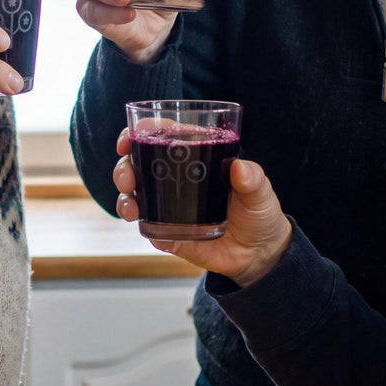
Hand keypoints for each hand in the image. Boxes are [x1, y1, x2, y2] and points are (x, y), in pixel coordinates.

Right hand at [112, 130, 291, 286]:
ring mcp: (169, 205)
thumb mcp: (261, 192)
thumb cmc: (259, 212)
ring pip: (134, 195)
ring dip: (125, 198)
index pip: (161, 136)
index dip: (139, 133)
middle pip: (138, 164)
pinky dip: (144, 226)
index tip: (128, 140)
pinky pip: (148, 227)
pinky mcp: (169, 232)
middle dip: (124, 167)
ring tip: (132, 207)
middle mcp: (175, 177)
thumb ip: (253, 179)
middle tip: (128, 178)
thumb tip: (240, 168)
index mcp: (195, 156)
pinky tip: (150, 229)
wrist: (259, 253)